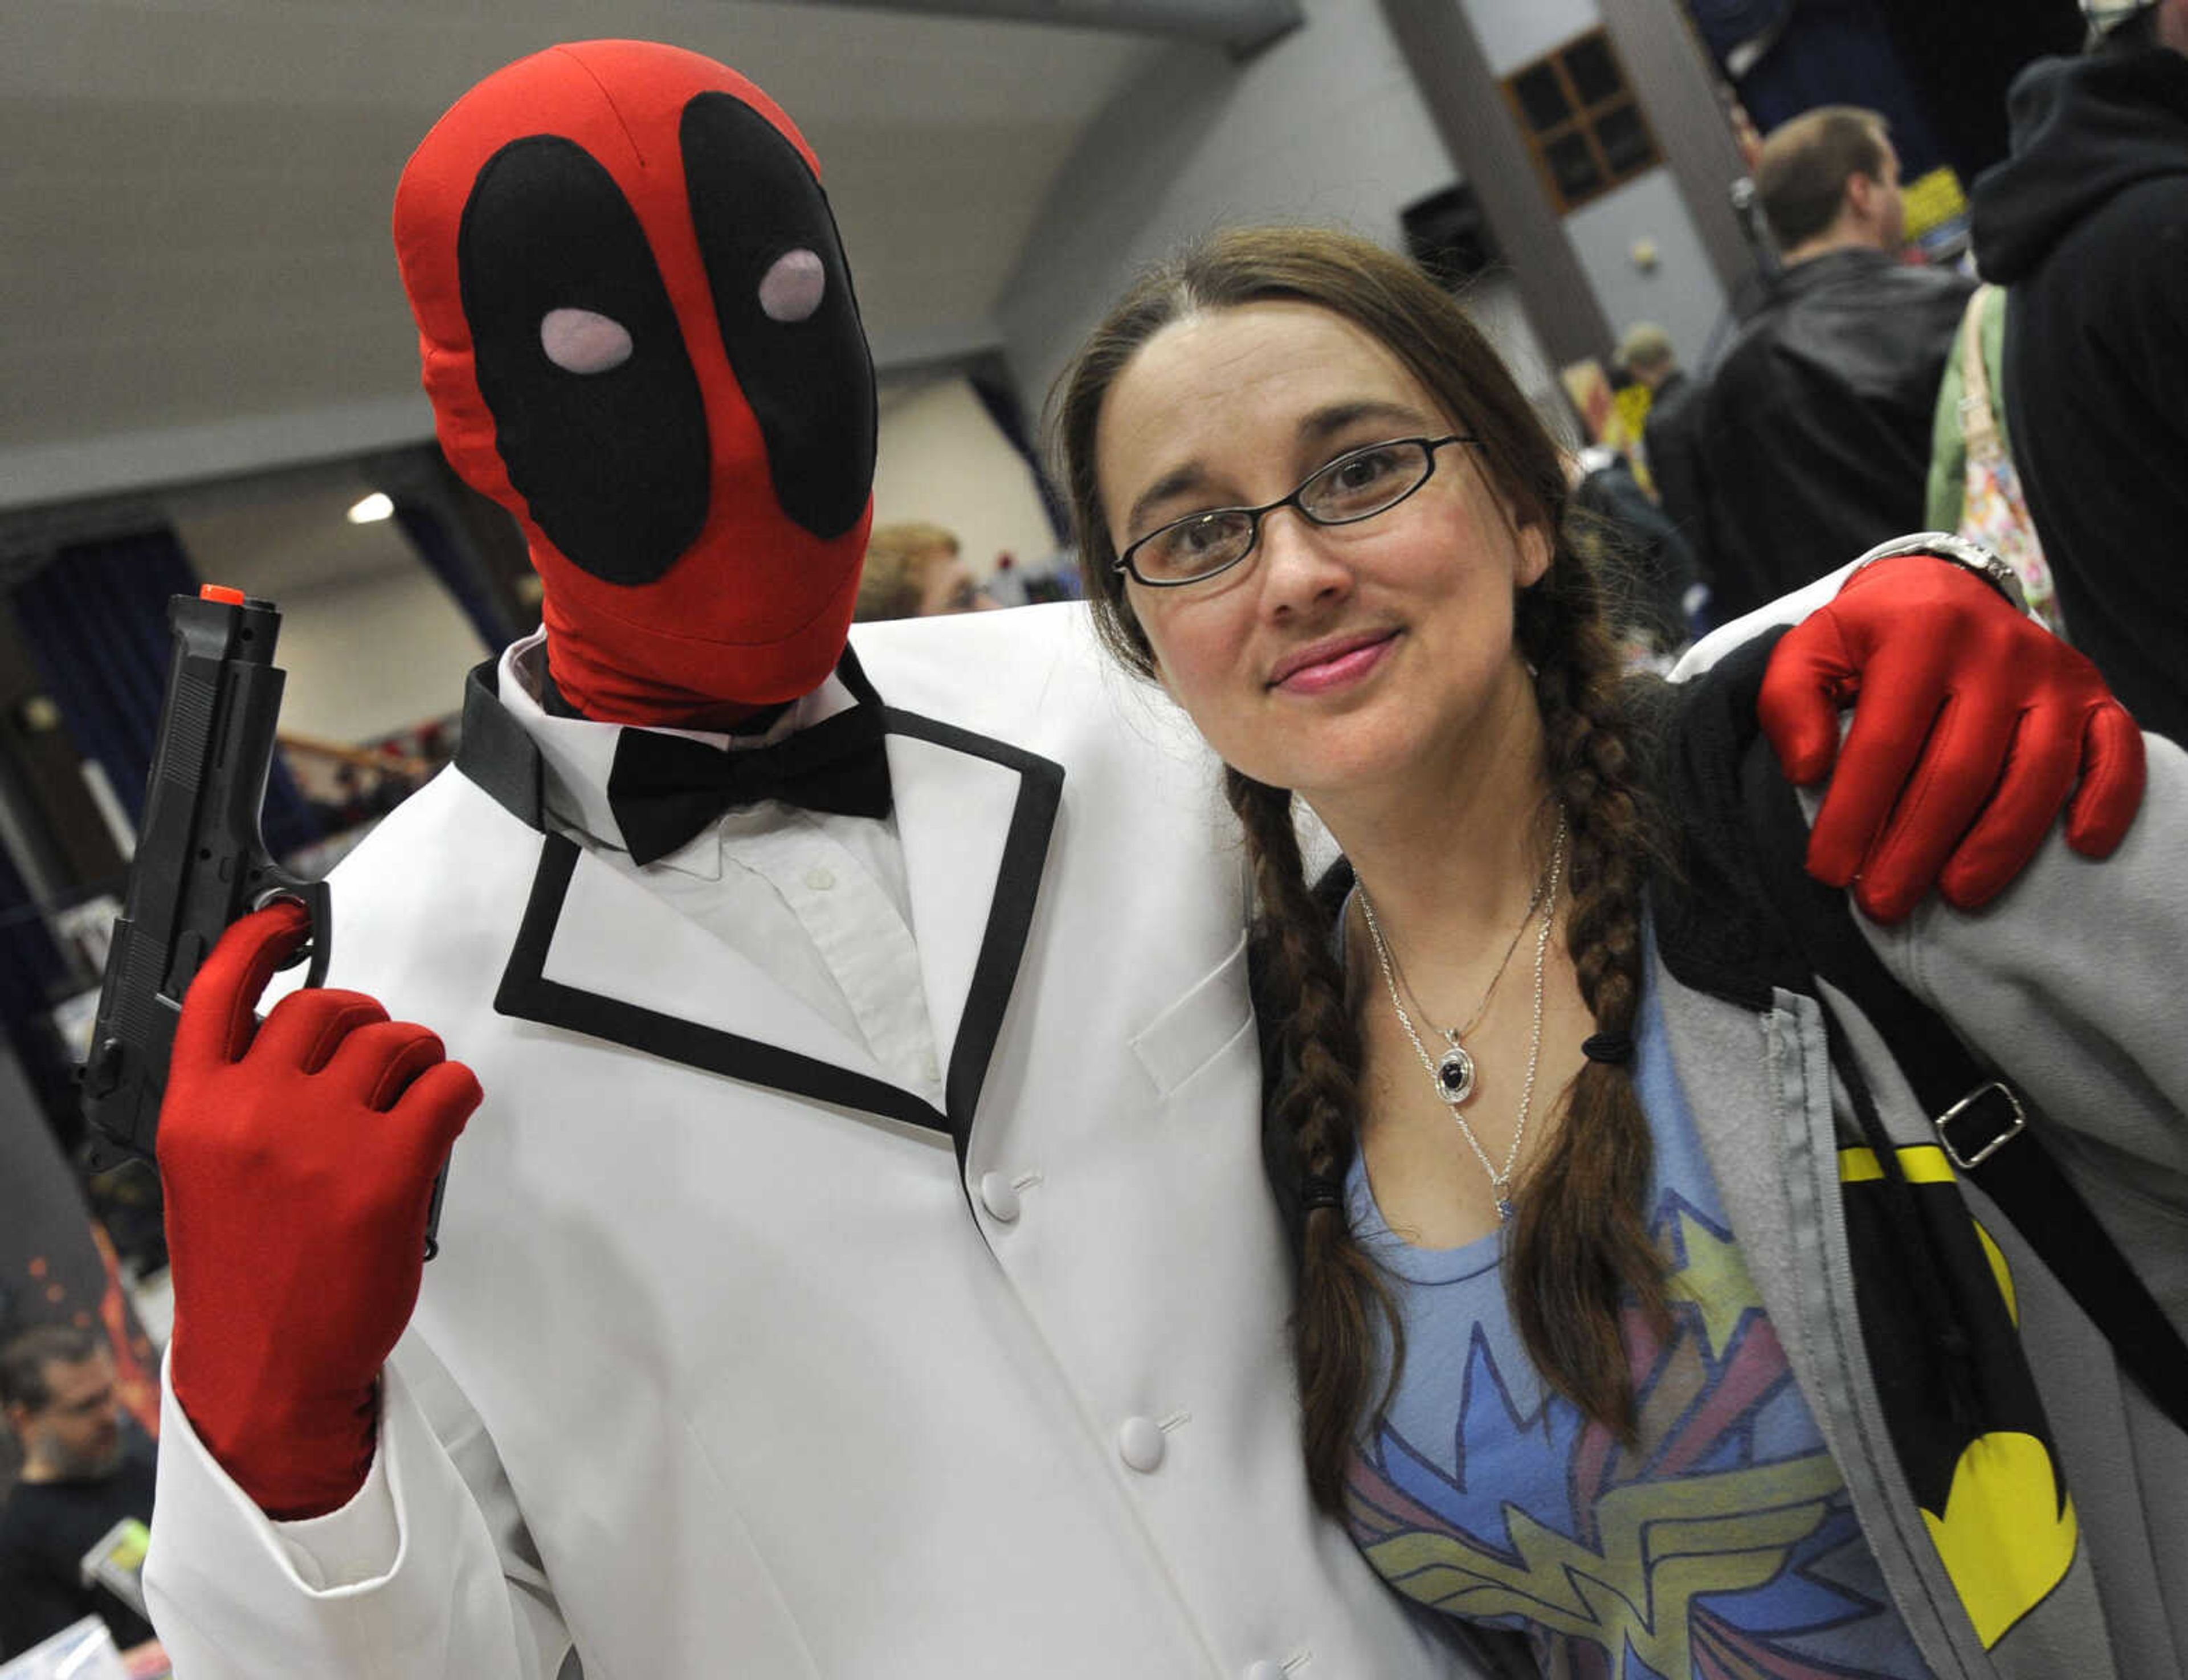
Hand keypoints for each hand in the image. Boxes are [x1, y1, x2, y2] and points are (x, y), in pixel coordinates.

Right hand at [161, 901, 479, 1518]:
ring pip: (396, 1040)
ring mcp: (323, 1138)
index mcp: (196, 1113)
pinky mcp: (390, 1168)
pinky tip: (444, 1119)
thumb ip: (236, 1106)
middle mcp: (253, 1113)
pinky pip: (448, 1086)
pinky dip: (457, 1093)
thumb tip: (293, 1048)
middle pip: (328, 1007)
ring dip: (416, 1059)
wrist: (270, 1371)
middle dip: (364, 1023)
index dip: (256, 941)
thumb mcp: (206, 1179)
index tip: (286, 920)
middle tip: (376, 1061)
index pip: (218, 994)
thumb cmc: (248, 1278)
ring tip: (410, 1101)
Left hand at [1759, 554, 2143, 921]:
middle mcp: (1997, 650)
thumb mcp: (1810, 649)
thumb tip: (1809, 770)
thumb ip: (1789, 702)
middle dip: (1916, 847)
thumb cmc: (1869, 637)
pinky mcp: (2094, 695)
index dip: (1853, 815)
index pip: (1885, 743)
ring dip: (1997, 844)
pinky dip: (2107, 801)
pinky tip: (2080, 846)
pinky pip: (2117, 752)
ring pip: (2035, 773)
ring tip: (1956, 895)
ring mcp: (2053, 674)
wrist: (1942, 590)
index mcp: (1921, 634)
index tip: (1828, 872)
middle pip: (1959, 769)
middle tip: (1882, 903)